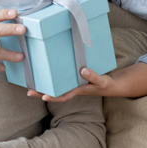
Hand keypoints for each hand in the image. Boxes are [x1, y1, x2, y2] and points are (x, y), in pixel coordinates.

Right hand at [27, 63, 146, 99]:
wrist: (116, 83)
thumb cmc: (96, 75)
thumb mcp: (85, 69)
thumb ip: (76, 63)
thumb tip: (68, 54)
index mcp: (71, 85)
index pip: (55, 90)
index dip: (42, 91)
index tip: (30, 89)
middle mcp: (77, 88)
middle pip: (59, 93)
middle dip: (45, 93)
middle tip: (32, 91)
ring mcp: (87, 86)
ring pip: (73, 91)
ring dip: (63, 91)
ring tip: (51, 89)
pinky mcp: (100, 83)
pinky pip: (94, 79)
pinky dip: (90, 75)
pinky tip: (83, 70)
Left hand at [27, 68, 112, 101]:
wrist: (110, 85)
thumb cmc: (105, 84)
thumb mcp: (102, 81)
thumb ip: (93, 76)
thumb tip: (83, 70)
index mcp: (77, 91)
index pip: (63, 96)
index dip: (53, 97)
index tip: (43, 97)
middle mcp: (72, 89)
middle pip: (54, 93)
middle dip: (41, 93)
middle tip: (28, 91)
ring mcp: (71, 85)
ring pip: (55, 87)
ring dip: (44, 86)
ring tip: (31, 83)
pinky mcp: (72, 80)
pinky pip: (59, 81)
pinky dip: (52, 78)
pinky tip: (45, 74)